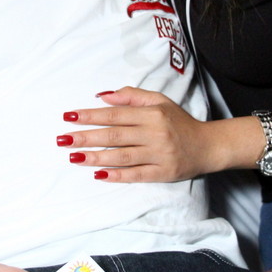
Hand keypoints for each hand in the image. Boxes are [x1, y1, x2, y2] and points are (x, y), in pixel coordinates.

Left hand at [58, 87, 214, 181]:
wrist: (208, 145)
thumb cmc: (179, 121)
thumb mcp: (159, 101)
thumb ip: (131, 97)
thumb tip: (103, 96)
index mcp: (152, 113)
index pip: (115, 114)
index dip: (91, 116)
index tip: (69, 117)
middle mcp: (155, 133)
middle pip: (115, 135)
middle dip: (86, 137)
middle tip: (63, 139)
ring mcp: (159, 155)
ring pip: (122, 156)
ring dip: (96, 157)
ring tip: (74, 157)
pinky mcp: (163, 173)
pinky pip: (136, 175)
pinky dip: (117, 175)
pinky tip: (98, 174)